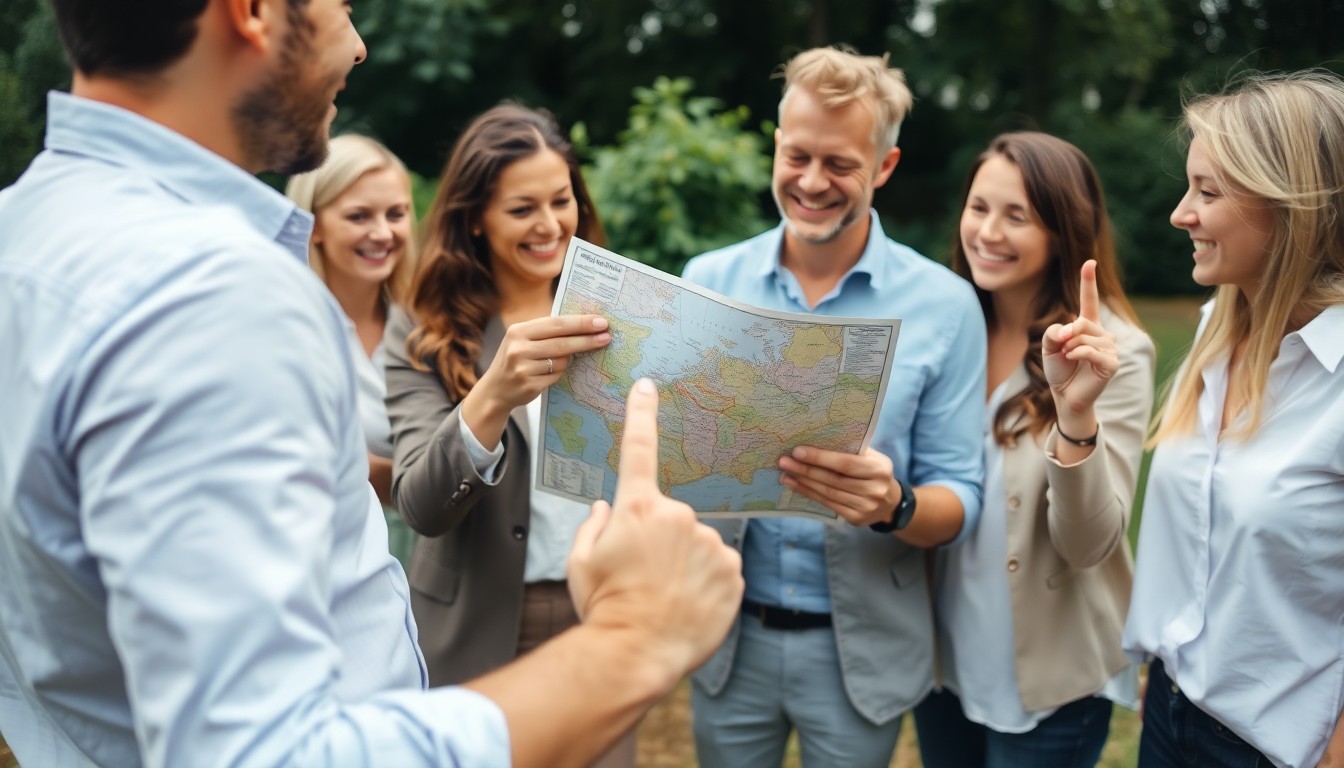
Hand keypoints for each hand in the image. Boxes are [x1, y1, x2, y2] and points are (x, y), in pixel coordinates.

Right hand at [477, 314, 609, 411]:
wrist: (495, 389)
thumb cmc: (516, 359)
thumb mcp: (523, 339)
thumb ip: (546, 331)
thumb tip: (584, 323)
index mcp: (518, 331)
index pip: (556, 323)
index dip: (580, 323)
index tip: (601, 322)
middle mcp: (518, 348)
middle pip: (562, 342)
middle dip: (587, 339)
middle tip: (607, 336)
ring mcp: (523, 368)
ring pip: (561, 361)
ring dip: (569, 360)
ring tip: (561, 359)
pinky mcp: (529, 385)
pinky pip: (556, 376)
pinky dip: (559, 373)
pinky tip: (549, 373)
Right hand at [567, 378, 743, 675]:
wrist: (637, 654)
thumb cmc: (603, 607)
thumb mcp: (580, 562)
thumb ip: (594, 526)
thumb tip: (607, 509)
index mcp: (637, 509)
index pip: (638, 449)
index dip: (642, 414)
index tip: (647, 385)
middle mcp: (679, 517)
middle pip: (670, 519)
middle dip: (660, 541)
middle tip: (643, 578)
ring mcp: (711, 543)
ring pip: (697, 545)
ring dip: (686, 564)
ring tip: (666, 598)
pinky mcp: (734, 570)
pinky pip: (720, 567)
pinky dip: (707, 583)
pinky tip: (689, 605)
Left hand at [778, 446, 899, 526]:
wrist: (891, 502)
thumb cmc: (873, 471)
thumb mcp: (870, 457)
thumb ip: (850, 449)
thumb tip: (814, 439)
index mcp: (879, 469)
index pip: (845, 463)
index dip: (820, 458)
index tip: (797, 451)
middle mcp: (874, 489)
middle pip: (833, 479)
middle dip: (805, 470)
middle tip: (784, 462)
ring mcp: (866, 506)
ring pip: (828, 493)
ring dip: (803, 483)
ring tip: (785, 474)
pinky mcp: (856, 519)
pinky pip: (828, 504)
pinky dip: (809, 494)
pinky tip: (796, 486)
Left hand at [1042, 259, 1117, 426]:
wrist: (1065, 395)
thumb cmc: (1059, 369)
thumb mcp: (1049, 346)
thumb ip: (1055, 331)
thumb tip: (1070, 331)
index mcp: (1088, 326)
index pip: (1090, 300)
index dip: (1089, 281)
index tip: (1089, 262)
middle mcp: (1103, 334)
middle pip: (1081, 322)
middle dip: (1066, 335)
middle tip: (1061, 349)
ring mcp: (1110, 348)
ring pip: (1085, 337)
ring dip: (1070, 348)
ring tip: (1070, 359)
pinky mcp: (1112, 363)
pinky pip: (1092, 351)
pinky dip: (1079, 355)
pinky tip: (1075, 361)